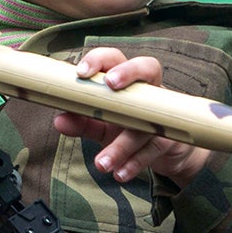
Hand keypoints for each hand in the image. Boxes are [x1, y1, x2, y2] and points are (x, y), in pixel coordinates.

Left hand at [53, 49, 213, 188]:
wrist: (165, 154)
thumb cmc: (129, 129)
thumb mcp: (102, 126)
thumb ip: (81, 122)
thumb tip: (59, 120)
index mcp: (127, 82)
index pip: (116, 58)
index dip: (100, 60)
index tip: (82, 72)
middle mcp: (149, 91)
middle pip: (147, 67)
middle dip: (129, 71)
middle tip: (110, 84)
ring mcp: (164, 112)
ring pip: (145, 120)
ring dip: (122, 144)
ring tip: (101, 164)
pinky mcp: (172, 136)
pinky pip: (154, 147)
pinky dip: (135, 163)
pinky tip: (120, 173)